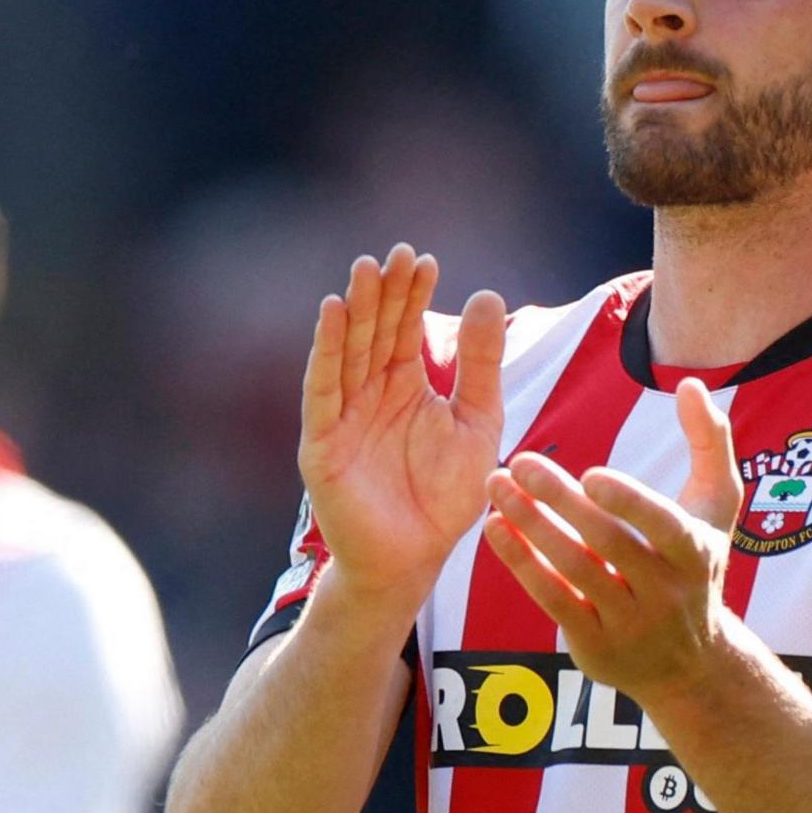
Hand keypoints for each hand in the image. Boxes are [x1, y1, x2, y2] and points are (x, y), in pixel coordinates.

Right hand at [298, 243, 506, 598]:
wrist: (414, 559)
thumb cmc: (445, 497)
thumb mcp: (476, 421)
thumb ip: (480, 364)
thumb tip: (489, 294)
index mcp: (405, 386)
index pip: (406, 328)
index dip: (413, 295)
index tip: (425, 260)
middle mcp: (370, 393)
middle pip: (375, 331)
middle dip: (384, 294)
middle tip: (395, 254)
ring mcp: (343, 415)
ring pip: (348, 352)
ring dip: (354, 311)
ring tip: (365, 270)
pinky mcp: (322, 440)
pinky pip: (323, 388)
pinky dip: (326, 351)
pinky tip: (331, 313)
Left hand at [481, 378, 743, 700]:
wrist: (690, 664)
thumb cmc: (697, 565)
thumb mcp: (717, 506)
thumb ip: (711, 442)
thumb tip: (692, 384)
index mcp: (697, 553)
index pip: (664, 527)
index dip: (629, 503)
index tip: (590, 474)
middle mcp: (666, 593)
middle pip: (608, 544)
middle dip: (560, 502)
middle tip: (519, 461)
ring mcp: (630, 624)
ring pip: (573, 571)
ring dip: (530, 526)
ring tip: (497, 486)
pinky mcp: (595, 647)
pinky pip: (552, 600)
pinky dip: (521, 564)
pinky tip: (496, 528)